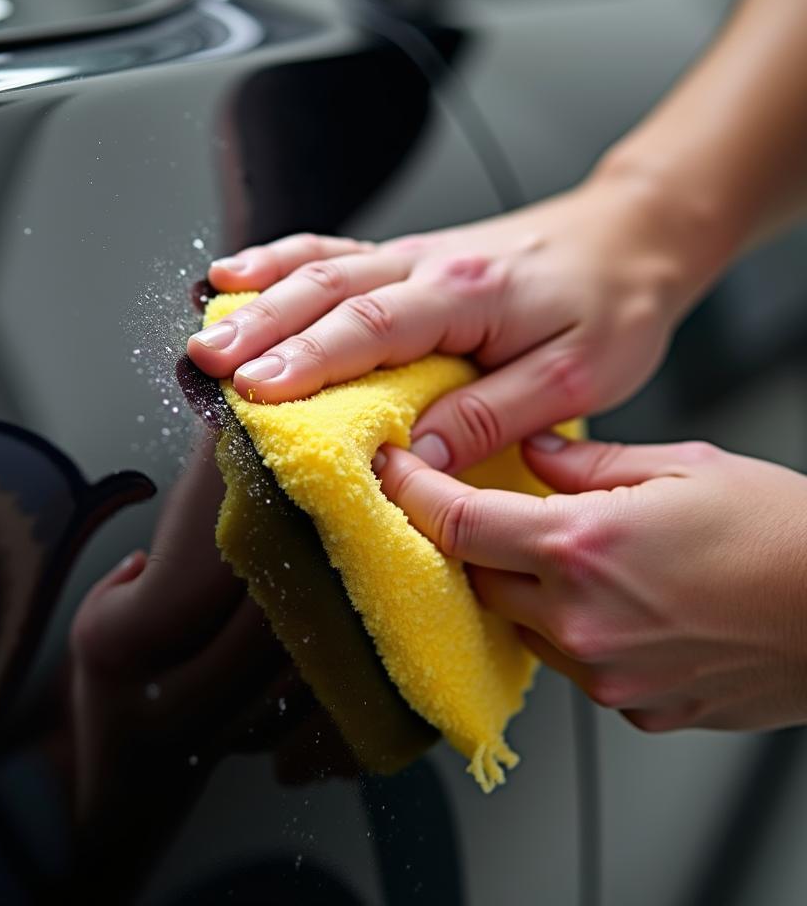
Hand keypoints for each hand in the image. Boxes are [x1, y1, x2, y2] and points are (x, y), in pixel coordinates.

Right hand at [188, 174, 697, 471]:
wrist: (631, 236)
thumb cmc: (612, 306)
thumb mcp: (576, 377)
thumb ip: (492, 414)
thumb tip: (415, 457)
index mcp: (468, 294)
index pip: (372, 328)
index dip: (308, 360)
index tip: (254, 392)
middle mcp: (430, 266)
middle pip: (328, 291)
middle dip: (259, 327)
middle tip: (204, 361)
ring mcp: (415, 256)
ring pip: (321, 266)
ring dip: (259, 295)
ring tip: (206, 323)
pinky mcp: (412, 258)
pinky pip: (336, 253)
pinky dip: (283, 261)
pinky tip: (243, 274)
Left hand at [373, 435, 806, 732]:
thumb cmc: (783, 533)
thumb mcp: (678, 465)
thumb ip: (585, 463)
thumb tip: (531, 452)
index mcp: (584, 546)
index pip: (458, 524)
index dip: (412, 495)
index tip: (390, 474)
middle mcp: (582, 619)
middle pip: (478, 580)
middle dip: (475, 545)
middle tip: (492, 511)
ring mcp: (607, 673)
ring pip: (521, 626)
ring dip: (525, 589)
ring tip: (573, 556)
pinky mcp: (634, 707)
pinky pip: (572, 664)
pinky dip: (571, 630)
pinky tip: (617, 602)